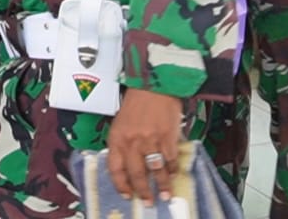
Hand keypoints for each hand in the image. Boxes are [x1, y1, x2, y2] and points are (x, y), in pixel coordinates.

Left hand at [106, 89, 181, 205]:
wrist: (154, 86)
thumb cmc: (137, 103)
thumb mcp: (121, 123)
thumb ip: (123, 143)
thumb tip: (128, 164)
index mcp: (117, 138)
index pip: (115, 168)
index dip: (120, 184)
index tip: (126, 194)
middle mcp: (132, 142)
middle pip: (136, 174)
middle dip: (143, 191)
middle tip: (148, 201)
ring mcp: (150, 141)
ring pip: (155, 170)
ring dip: (161, 186)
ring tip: (165, 195)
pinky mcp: (167, 138)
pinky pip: (169, 160)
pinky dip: (172, 169)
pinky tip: (173, 173)